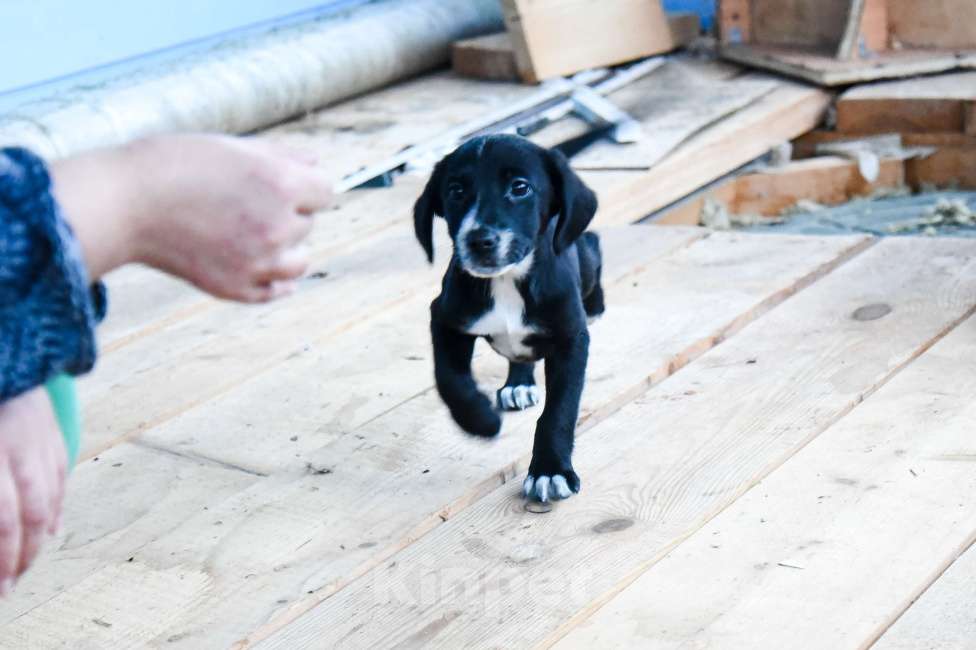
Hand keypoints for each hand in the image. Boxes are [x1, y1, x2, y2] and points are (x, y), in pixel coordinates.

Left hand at [0, 388, 66, 594]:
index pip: (3, 518)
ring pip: (52, 498)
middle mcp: (22, 447)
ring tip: (26, 565)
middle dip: (21, 557)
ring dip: (40, 538)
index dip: (1, 557)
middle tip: (7, 587)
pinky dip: (57, 505)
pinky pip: (62, 475)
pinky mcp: (53, 430)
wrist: (3, 344)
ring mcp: (43, 438)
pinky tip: (51, 528)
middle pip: (31, 515)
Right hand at [53, 134, 333, 302]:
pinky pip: (276, 290)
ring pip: (300, 260)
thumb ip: (280, 157)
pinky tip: (264, 267)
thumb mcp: (232, 147)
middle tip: (244, 204)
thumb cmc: (173, 165)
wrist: (124, 204)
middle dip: (285, 213)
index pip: (325, 192)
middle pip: (307, 224)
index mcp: (282, 184)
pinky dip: (275, 281)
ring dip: (286, 249)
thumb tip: (314, 165)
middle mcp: (277, 225)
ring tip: (253, 235)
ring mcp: (258, 261)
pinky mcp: (237, 288)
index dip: (304, 187)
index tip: (282, 185)